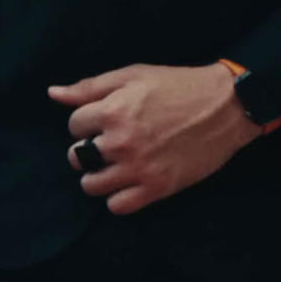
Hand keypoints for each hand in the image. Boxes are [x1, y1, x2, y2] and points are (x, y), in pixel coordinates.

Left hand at [48, 64, 262, 215]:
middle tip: (110, 143)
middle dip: (88, 150)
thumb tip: (53, 93)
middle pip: (76, 158)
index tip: (105, 120)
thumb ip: (90, 87)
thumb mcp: (133, 76)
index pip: (74, 126)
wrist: (227, 106)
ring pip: (91, 185)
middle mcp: (121, 142)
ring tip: (116, 165)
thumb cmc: (178, 86)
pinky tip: (129, 182)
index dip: (87, 122)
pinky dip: (118, 198)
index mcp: (113, 111)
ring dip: (98, 176)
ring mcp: (138, 168)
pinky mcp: (156, 188)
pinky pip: (117, 206)